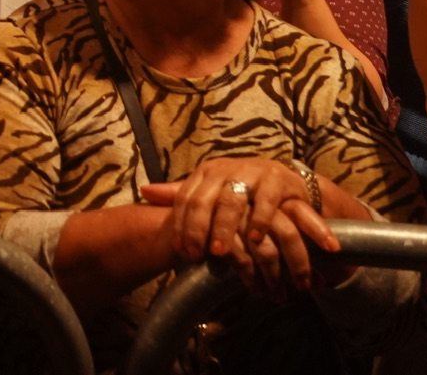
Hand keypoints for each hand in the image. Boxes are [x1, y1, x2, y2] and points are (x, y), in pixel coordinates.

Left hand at [141, 156, 335, 293]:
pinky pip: (265, 202)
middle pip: (204, 201)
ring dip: (224, 229)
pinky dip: (258, 221)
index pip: (186, 199)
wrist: (283, 177)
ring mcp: (251, 172)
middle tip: (195, 256)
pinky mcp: (276, 180)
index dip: (181, 226)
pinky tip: (254, 240)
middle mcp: (225, 169)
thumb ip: (180, 194)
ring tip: (219, 253)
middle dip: (197, 230)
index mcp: (206, 172)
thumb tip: (144, 192)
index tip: (180, 251)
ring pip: (231, 201)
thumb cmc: (242, 189)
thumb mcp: (211, 190)